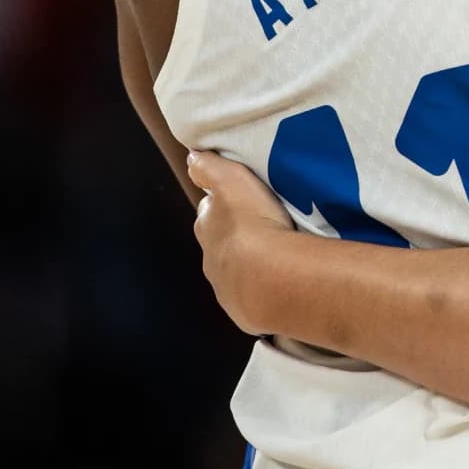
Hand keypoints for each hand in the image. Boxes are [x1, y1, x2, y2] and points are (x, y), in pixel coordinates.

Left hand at [188, 149, 295, 335]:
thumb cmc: (252, 225)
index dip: (222, 205)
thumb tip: (191, 157)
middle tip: (259, 229)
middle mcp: (211, 259)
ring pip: (234, 271)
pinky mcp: (244, 311)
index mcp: (207, 227)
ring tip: (273, 257)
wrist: (269, 279)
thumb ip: (209, 168)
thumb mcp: (232, 181)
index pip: (209, 213)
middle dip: (233, 237)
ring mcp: (227, 288)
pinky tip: (277, 282)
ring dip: (248, 265)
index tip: (237, 202)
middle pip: (219, 244)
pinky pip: (251, 296)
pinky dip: (260, 288)